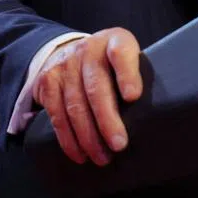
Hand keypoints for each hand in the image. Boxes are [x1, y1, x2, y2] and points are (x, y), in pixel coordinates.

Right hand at [32, 27, 141, 165]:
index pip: (121, 52)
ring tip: (102, 157)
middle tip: (119, 145)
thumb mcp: (128, 60)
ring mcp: (65, 64)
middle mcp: (87, 49)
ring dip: (89, 136)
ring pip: (75, 105)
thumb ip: (137, 78)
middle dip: (107, 120)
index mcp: (114, 40)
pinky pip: (57, 114)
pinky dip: (68, 138)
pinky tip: (80, 153)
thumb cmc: (110, 65)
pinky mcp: (47, 81)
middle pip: (96, 87)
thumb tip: (149, 119)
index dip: (126, 73)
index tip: (133, 96)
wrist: (69, 51)